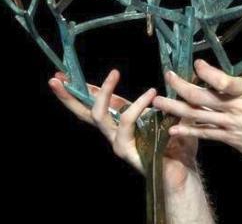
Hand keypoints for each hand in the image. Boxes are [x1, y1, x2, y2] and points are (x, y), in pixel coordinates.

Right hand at [48, 70, 198, 189]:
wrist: (185, 168)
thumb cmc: (177, 142)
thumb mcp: (167, 113)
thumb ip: (162, 98)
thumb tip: (169, 73)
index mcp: (120, 121)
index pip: (94, 104)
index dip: (80, 89)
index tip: (62, 75)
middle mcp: (114, 133)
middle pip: (84, 113)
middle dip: (68, 96)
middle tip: (56, 79)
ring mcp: (117, 142)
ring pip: (99, 115)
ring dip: (104, 91)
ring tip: (114, 72)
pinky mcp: (126, 150)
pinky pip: (126, 122)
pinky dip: (137, 105)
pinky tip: (151, 92)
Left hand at [152, 29, 241, 169]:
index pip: (223, 81)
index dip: (207, 73)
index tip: (195, 64)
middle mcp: (236, 108)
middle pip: (202, 97)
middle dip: (181, 87)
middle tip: (167, 76)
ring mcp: (231, 125)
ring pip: (197, 116)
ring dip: (176, 109)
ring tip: (157, 102)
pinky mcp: (230, 139)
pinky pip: (205, 134)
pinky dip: (188, 131)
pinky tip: (172, 129)